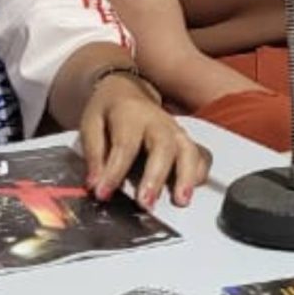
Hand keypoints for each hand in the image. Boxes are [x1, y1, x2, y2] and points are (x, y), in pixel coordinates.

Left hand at [79, 73, 211, 208]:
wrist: (128, 91)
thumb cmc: (109, 112)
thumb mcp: (91, 125)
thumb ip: (94, 154)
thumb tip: (94, 184)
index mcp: (130, 114)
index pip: (124, 145)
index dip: (114, 172)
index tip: (103, 193)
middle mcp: (158, 121)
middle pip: (163, 147)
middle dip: (156, 177)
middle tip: (146, 202)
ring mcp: (176, 130)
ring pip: (188, 151)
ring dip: (186, 177)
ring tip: (180, 200)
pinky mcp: (187, 140)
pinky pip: (202, 156)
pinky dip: (200, 174)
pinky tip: (190, 191)